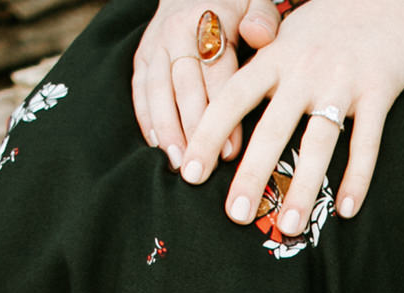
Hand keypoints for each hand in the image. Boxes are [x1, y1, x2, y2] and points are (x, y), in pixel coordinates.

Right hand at [131, 0, 284, 171]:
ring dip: (167, 130)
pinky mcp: (142, 57)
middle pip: (185, 87)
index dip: (223, 112)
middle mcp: (176, 33)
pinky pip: (140, 91)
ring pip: (158, 92)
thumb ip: (262, 18)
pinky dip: (147, 119)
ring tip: (178, 163)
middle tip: (203, 167)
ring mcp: (155, 46)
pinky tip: (158, 146)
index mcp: (207, 21)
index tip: (232, 149)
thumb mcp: (254, 2)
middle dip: (194, 130)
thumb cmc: (233, 6)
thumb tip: (259, 35)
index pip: (217, 72)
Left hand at [178, 0, 403, 230]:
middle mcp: (303, 70)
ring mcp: (342, 82)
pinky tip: (345, 211)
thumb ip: (263, 69)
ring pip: (317, 143)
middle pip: (271, 130)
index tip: (189, 173)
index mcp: (275, 56)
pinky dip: (356, 179)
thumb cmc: (333, 19)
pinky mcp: (379, 92)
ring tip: (291, 226)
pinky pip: (367, 143)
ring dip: (303, 188)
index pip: (231, 100)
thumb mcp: (288, 35)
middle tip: (236, 216)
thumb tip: (229, 112)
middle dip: (252, 176)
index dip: (208, 137)